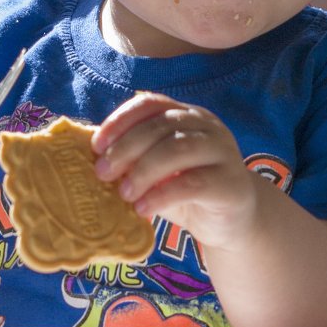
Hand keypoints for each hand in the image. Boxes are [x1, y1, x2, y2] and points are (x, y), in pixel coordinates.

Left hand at [92, 93, 259, 250]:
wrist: (233, 222)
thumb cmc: (187, 193)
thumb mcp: (157, 172)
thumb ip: (134, 159)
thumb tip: (93, 159)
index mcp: (186, 115)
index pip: (150, 104)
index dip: (120, 121)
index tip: (96, 146)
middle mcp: (207, 125)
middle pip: (161, 125)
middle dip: (125, 148)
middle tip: (102, 173)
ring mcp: (223, 151)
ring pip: (177, 149)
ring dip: (143, 170)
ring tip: (124, 193)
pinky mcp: (231, 182)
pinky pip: (192, 183)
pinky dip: (161, 195)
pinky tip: (143, 208)